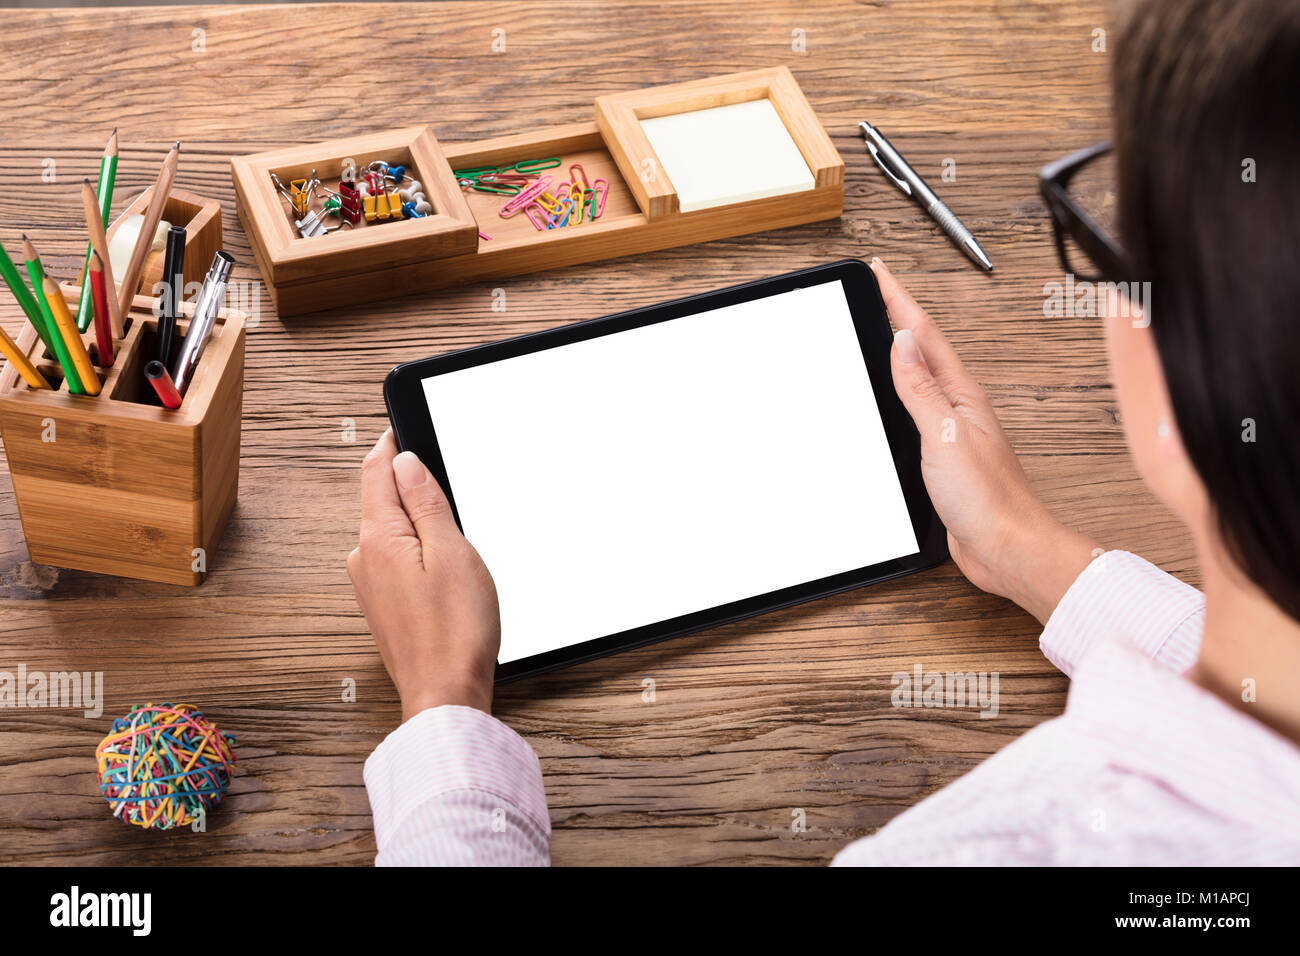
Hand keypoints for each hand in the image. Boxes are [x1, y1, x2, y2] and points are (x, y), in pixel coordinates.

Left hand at [347, 429, 500, 719]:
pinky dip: (418, 547)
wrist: (446, 694)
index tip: (406, 423)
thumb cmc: (455, 631)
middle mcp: (364, 559)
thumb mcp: (451, 551)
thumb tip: (404, 462)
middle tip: (444, 469)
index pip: (377, 471)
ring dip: (417, 518)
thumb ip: (426, 502)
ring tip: (452, 522)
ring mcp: (370, 585)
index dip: (393, 443)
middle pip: (383, 499)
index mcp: (378, 539)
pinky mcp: (384, 606)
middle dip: (410, 481)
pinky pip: (397, 558)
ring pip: (392, 530)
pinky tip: (444, 561)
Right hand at [873, 258, 1098, 622]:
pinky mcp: (943, 457)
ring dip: (899, 352)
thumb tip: (901, 342)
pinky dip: (899, 394)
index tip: (878, 271)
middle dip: (897, 315)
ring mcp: (951, 431)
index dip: (898, 300)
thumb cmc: (988, 499)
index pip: (923, 334)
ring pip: (919, 379)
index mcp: (961, 394)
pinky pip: (916, 412)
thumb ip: (920, 390)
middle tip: (876, 289)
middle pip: (921, 349)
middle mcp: (957, 407)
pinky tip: (892, 396)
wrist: (1007, 548)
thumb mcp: (945, 436)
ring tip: (880, 328)